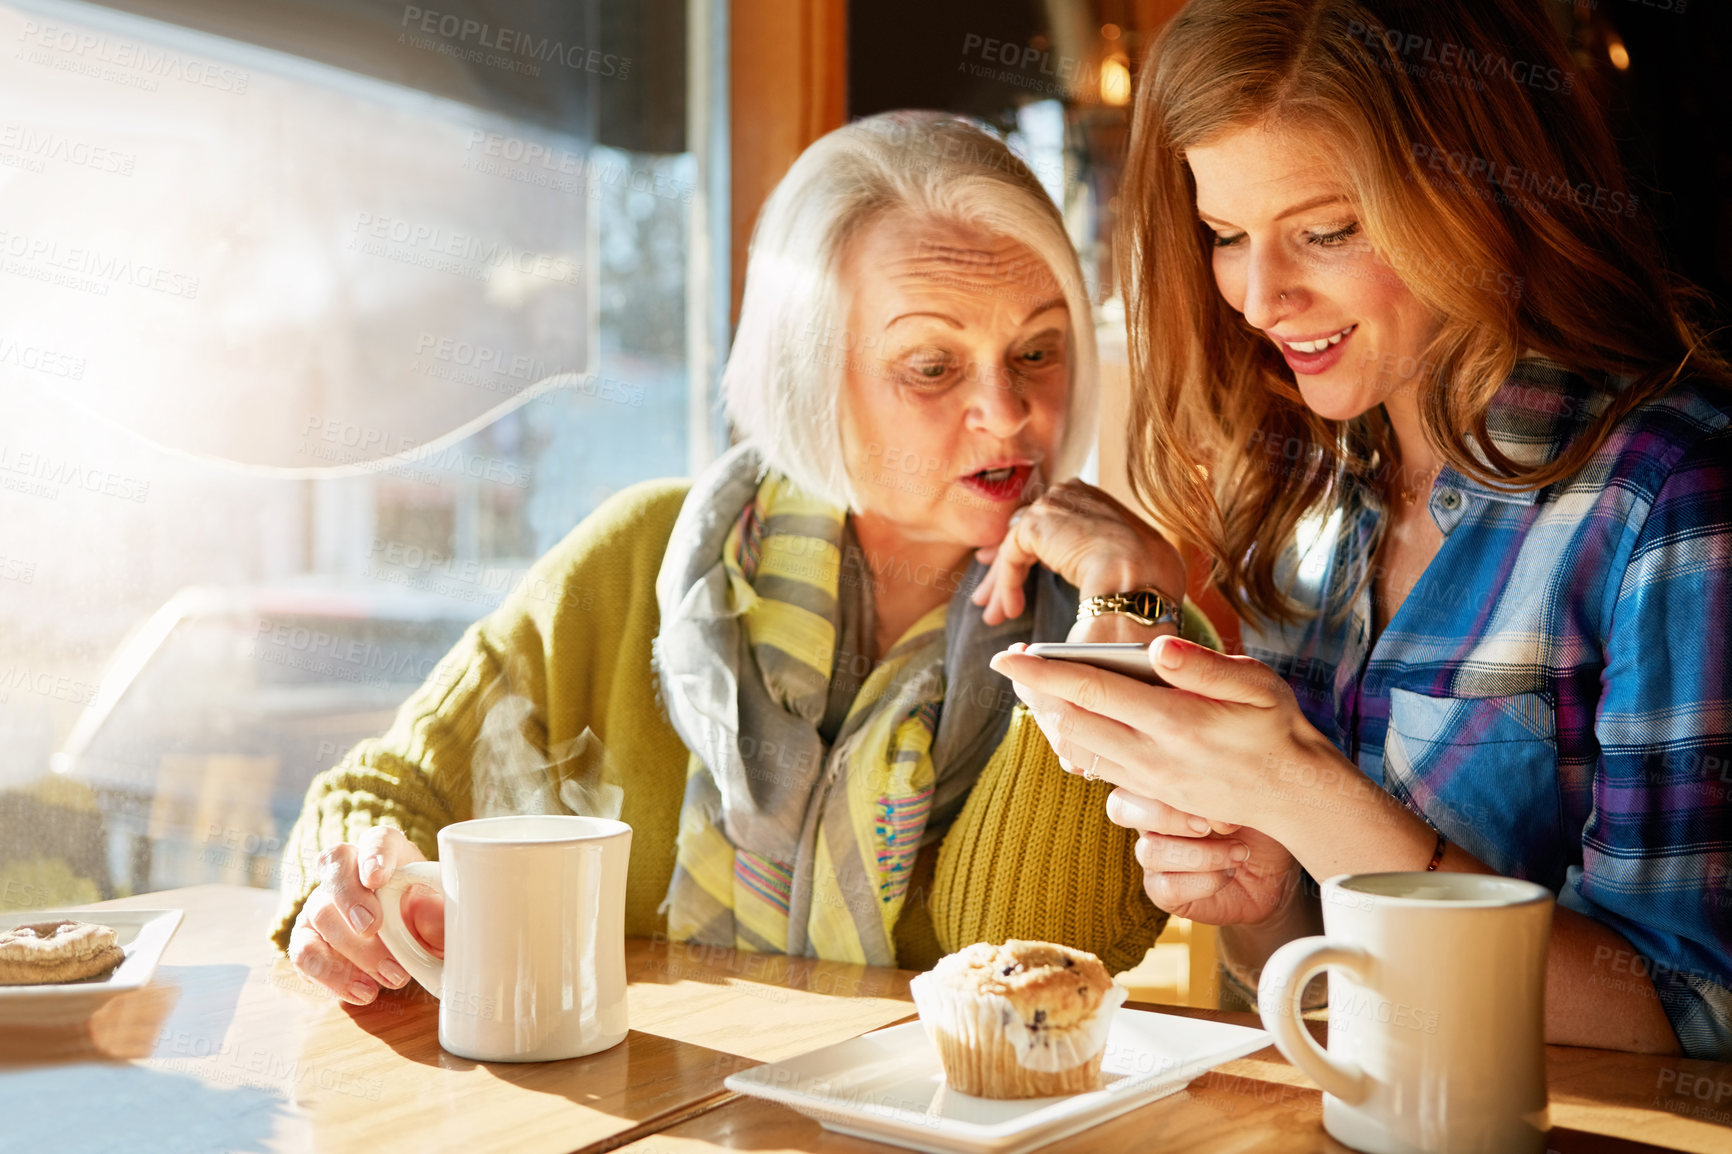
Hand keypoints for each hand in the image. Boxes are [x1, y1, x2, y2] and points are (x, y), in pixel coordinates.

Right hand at [287, 826, 442, 1004]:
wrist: (409, 949)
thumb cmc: (428, 919)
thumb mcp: (444, 918)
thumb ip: (440, 915)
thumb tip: (422, 913)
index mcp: (387, 853)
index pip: (376, 840)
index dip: (374, 855)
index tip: (377, 877)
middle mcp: (348, 871)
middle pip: (335, 866)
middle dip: (350, 898)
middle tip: (372, 927)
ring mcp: (322, 903)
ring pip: (320, 912)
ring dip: (354, 949)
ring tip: (393, 976)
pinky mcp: (308, 939)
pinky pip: (304, 952)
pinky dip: (332, 975)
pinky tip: (364, 991)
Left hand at [971, 479, 1185, 626]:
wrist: (1140, 579)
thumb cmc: (1149, 581)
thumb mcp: (1128, 566)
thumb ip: (1103, 566)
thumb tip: (1097, 590)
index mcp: (1094, 499)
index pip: (1053, 521)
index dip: (1033, 551)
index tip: (1017, 576)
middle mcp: (1071, 494)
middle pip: (1029, 532)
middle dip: (1008, 569)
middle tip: (992, 598)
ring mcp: (1053, 505)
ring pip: (1017, 547)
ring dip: (1003, 583)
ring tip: (994, 615)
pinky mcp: (1035, 524)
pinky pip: (1012, 556)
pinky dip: (1008, 584)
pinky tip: (1012, 610)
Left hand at [988, 634, 1356, 838]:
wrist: (1294, 795)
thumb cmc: (1277, 727)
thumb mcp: (1257, 685)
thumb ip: (1205, 666)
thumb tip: (1157, 646)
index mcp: (1174, 721)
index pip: (1092, 690)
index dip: (1043, 673)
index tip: (1006, 657)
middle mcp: (1152, 755)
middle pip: (1071, 722)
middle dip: (1035, 693)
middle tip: (1010, 665)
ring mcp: (1148, 780)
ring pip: (1078, 749)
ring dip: (1049, 719)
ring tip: (1032, 688)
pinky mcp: (1151, 794)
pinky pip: (1097, 768)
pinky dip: (1073, 743)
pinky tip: (1068, 721)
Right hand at [1104, 789, 1300, 924]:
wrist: (1279, 870)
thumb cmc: (1259, 818)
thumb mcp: (1249, 790)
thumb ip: (1222, 780)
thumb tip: (1208, 799)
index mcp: (1161, 784)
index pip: (1132, 769)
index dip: (1164, 777)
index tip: (1214, 783)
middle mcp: (1149, 817)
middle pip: (1120, 807)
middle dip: (1169, 815)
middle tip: (1213, 824)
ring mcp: (1153, 854)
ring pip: (1148, 851)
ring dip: (1201, 854)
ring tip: (1240, 852)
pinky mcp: (1163, 890)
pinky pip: (1166, 886)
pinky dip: (1205, 881)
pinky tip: (1230, 872)